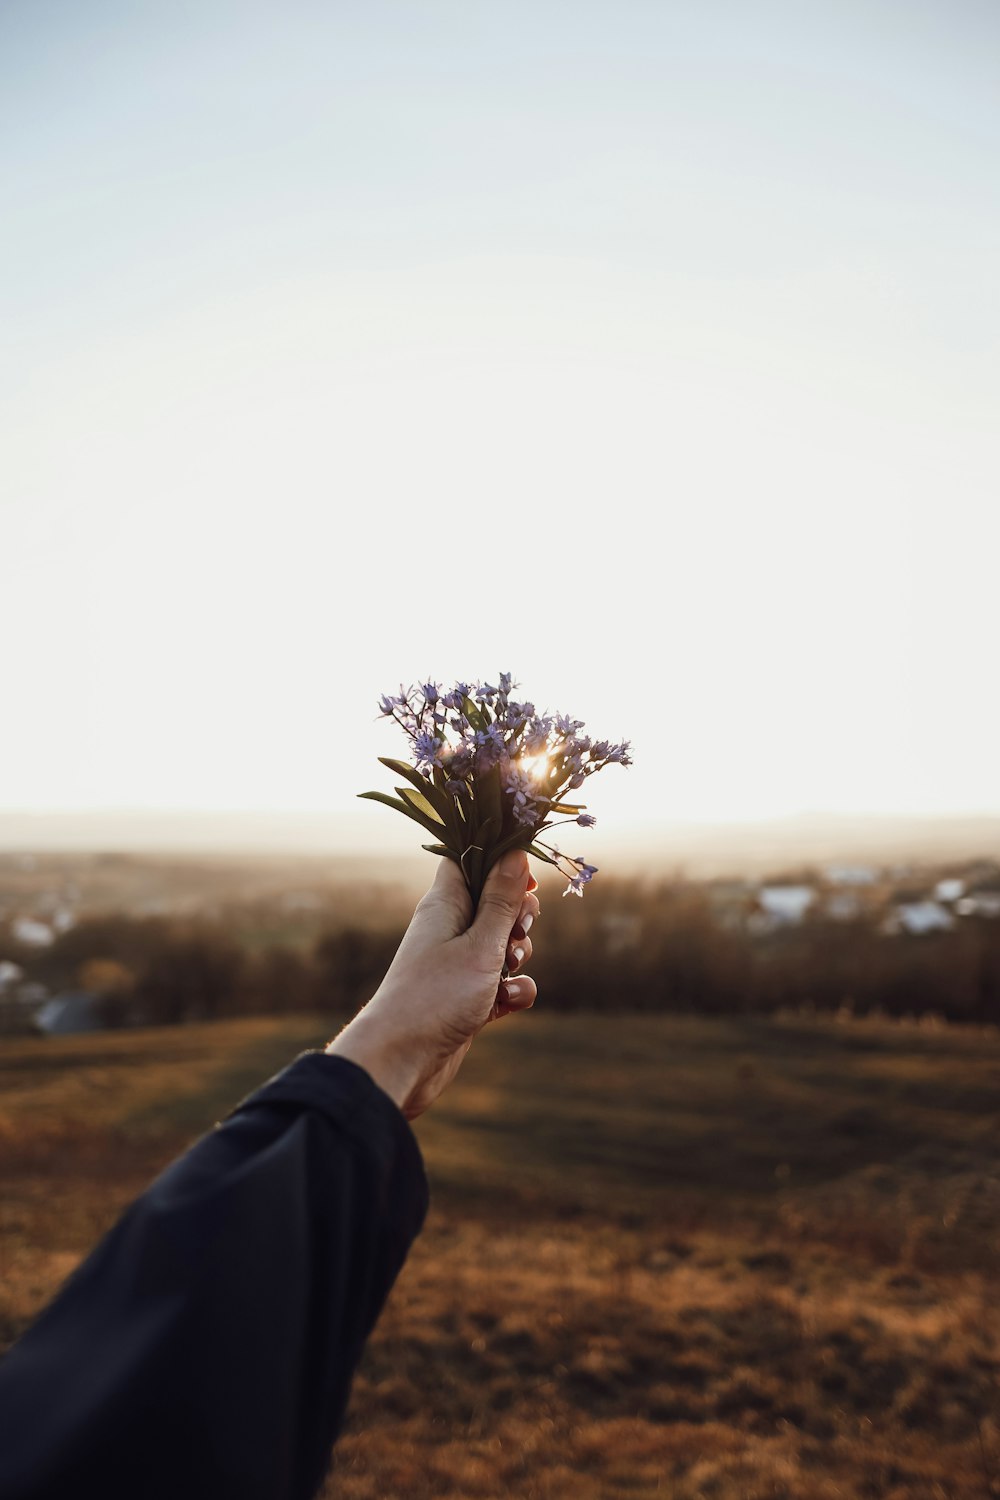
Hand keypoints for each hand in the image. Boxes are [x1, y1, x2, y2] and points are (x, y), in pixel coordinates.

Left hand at [326, 849, 539, 1119]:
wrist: (401, 1061)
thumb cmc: (435, 997)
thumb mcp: (479, 945)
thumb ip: (501, 900)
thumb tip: (515, 851)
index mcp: (445, 904)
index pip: (469, 860)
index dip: (500, 863)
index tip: (524, 881)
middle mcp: (450, 929)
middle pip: (496, 903)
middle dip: (519, 918)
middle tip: (516, 934)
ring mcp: (458, 964)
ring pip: (504, 945)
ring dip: (518, 956)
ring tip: (506, 971)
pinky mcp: (468, 997)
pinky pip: (502, 984)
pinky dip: (511, 992)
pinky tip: (505, 1004)